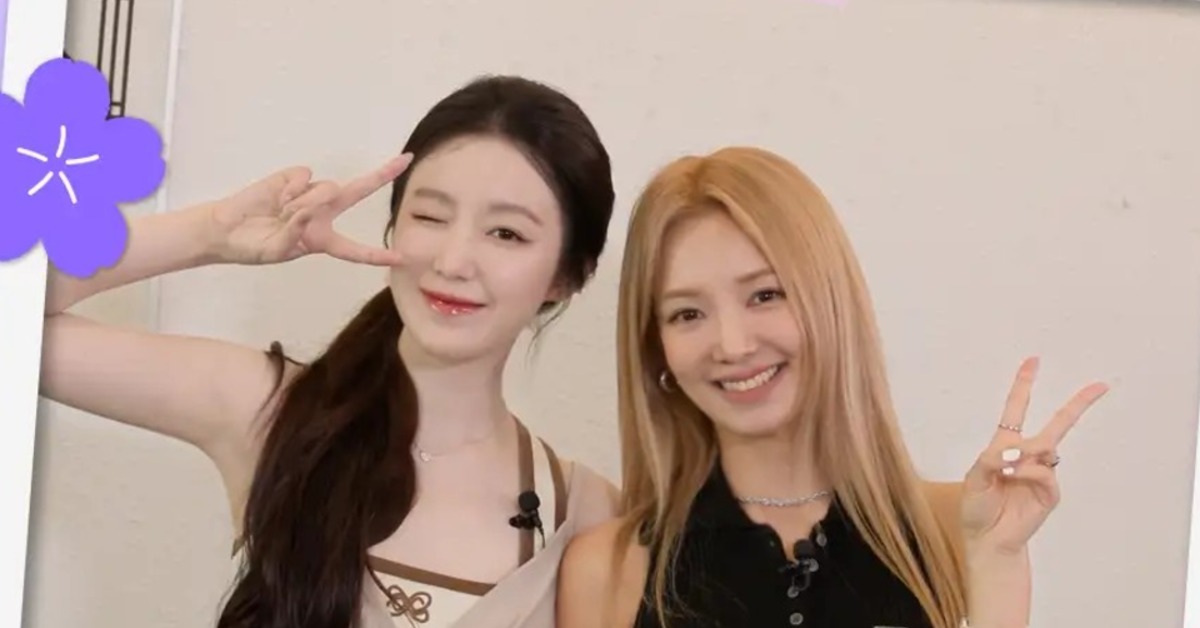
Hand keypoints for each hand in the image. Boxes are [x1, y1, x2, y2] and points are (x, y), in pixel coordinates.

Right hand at [207, 153, 412, 265]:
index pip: (355, 250)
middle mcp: (321, 214)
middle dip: (381, 175)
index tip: (402, 258)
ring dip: (305, 202)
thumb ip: (299, 231)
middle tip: (404, 160)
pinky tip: (275, 198)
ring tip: (280, 213)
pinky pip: (305, 177)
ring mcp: (308, 193)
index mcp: (322, 240)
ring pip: (326, 189)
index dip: (377, 255)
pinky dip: (290, 189)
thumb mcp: (278, 250)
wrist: (225, 228)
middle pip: (357, 192)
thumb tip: (315, 203)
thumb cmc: (252, 246)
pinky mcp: (293, 177)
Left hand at [960, 357, 1108, 554]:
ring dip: (1024, 455)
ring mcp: (1042, 473)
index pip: (1017, 409)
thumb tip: (1015, 450)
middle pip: (1057, 424)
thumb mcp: (974, 478)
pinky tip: (1014, 478)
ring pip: (1046, 448)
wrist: (988, 540)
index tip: (1033, 361)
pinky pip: (1045, 472)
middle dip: (1078, 404)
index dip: (1024, 385)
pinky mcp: (1050, 492)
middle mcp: (1028, 455)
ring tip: (1004, 473)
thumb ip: (990, 459)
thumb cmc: (978, 507)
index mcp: (1006, 446)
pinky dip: (1028, 472)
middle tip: (1099, 385)